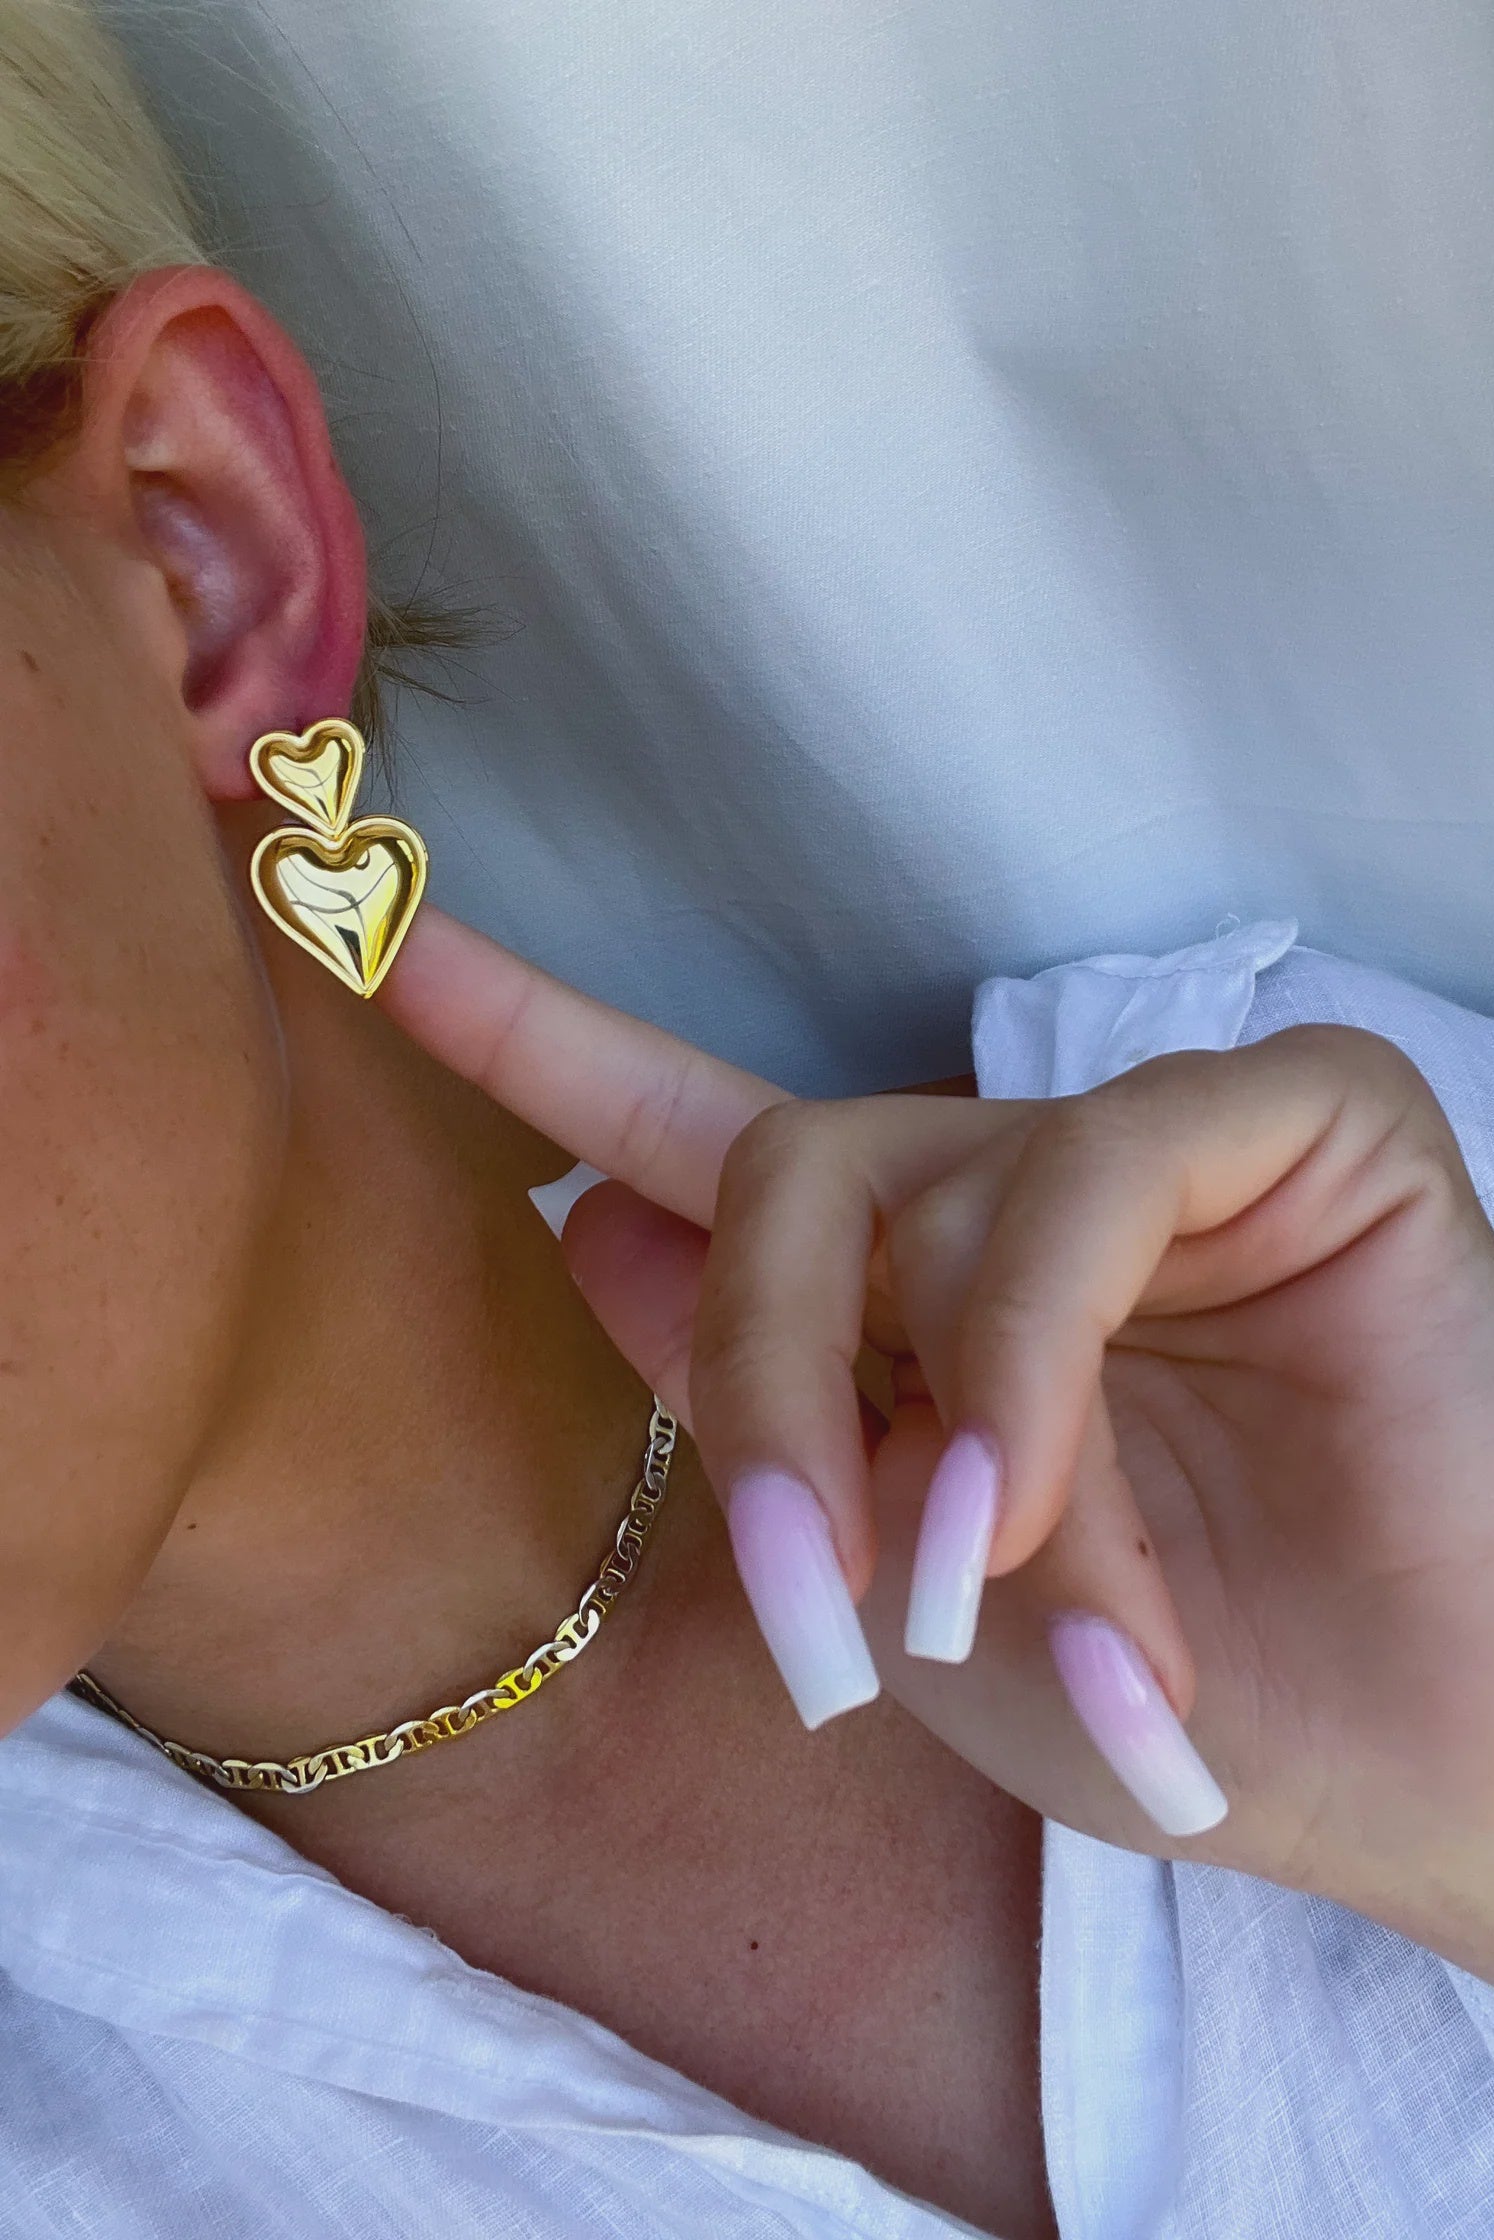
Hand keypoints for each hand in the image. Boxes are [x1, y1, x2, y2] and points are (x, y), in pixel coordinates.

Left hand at [384, 909, 1493, 1975]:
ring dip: (943, 1439)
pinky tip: (1057, 1508)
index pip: (691, 1119)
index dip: (530, 1026)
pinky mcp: (1299, 1115)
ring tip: (998, 1609)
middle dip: (758, 1384)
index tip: (356, 913)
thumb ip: (760, 1412)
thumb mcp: (907, 1593)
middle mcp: (1011, 1184)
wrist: (1414, 1775)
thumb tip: (592, 1224)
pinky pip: (1089, 1172)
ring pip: (929, 1186)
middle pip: (779, 1163)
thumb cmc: (1169, 1702)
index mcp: (914, 1284)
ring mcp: (1152, 1139)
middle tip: (810, 1595)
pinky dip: (1038, 1358)